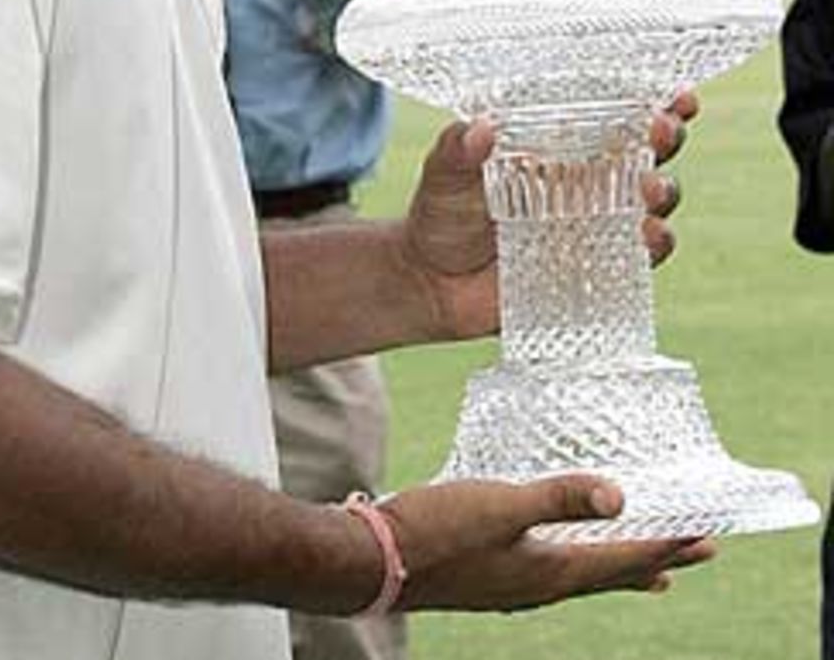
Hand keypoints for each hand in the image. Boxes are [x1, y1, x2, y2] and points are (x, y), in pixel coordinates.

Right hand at [376, 475, 714, 612]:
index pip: (622, 560)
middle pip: (611, 574)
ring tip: (648, 567)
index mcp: (549, 572)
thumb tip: (620, 495)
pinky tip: (563, 552)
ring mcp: (514, 587)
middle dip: (656, 560)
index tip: (706, 536)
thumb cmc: (436, 531)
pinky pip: (553, 571)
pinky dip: (579, 560)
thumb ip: (557, 498)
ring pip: (582, 575)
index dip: (665, 545)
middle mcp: (539, 587)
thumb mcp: (499, 505)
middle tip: (699, 552)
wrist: (374, 562)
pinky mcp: (492, 578)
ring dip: (619, 565)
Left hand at [394, 92, 700, 344]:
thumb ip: (457, 149)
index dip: (650, 100)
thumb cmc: (442, 213)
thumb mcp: (443, 173)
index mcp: (558, 144)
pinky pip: (640, 256)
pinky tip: (650, 235)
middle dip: (665, 135)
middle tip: (661, 129)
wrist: (432, 282)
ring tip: (651, 188)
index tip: (675, 93)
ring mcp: (596, 224)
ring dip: (663, 190)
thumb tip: (480, 128)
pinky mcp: (596, 267)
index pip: (612, 114)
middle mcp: (588, 180)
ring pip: (652, 201)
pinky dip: (654, 245)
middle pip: (646, 150)